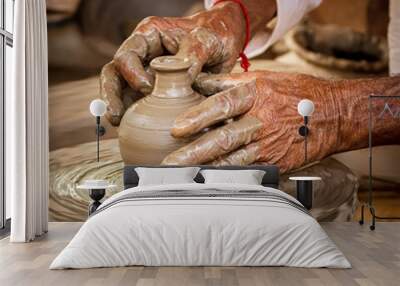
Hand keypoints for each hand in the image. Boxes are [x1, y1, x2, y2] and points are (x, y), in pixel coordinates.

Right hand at [100, 3, 246, 125]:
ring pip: (123, 91)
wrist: (225, 45)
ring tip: (118, 126)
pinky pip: (141, 105)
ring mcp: (146, 75)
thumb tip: (179, 81)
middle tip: (115, 116)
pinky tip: (135, 131)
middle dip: (111, 95)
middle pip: (115, 74)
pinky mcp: (155, 93)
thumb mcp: (207, 40)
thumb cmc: (214, 35)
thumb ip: (192, 55)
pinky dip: (136, 118)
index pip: (128, 54)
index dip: (132, 72)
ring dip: (119, 109)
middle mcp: (142, 56)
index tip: (148, 88)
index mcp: (149, 36)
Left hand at [163, 72, 399, 172]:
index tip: (176, 129)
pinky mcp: (276, 163)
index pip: (222, 105)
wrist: (333, 116)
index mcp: (256, 94)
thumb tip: (199, 82)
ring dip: (206, 170)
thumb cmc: (296, 93)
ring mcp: (269, 145)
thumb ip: (229, 81)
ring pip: (233, 161)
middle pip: (223, 139)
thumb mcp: (264, 78)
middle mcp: (261, 121)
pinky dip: (227, 177)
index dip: (198, 117)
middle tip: (170, 163)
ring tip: (183, 176)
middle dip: (194, 153)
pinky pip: (247, 171)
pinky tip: (209, 182)